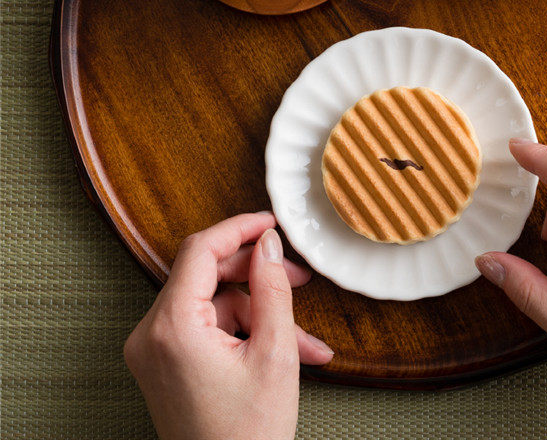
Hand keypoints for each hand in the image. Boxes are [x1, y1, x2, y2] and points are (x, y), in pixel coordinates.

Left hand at [124, 212, 332, 439]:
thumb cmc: (248, 436)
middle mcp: (151, 334)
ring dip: (260, 311)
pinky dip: (244, 331)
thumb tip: (268, 244)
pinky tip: (284, 349)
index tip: (270, 222)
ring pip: (213, 302)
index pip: (200, 249)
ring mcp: (154, 350)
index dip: (240, 228)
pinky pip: (207, 327)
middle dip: (257, 273)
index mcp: (171, 327)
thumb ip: (272, 287)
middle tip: (298, 275)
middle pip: (206, 274)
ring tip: (302, 337)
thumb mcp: (274, 353)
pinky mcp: (164, 363)